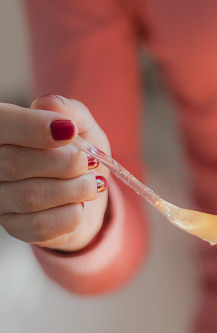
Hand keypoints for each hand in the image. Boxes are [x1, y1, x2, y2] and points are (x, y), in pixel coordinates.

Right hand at [0, 94, 109, 251]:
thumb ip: (68, 110)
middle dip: (64, 163)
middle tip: (88, 162)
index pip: (2, 124)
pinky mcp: (16, 227)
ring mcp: (1, 199)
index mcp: (4, 130)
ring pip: (30, 197)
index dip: (33, 127)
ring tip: (91, 183)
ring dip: (73, 190)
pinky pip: (41, 225)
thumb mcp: (81, 125)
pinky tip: (80, 205)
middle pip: (15, 163)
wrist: (87, 191)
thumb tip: (50, 105)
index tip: (69, 132)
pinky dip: (71, 215)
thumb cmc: (77, 152)